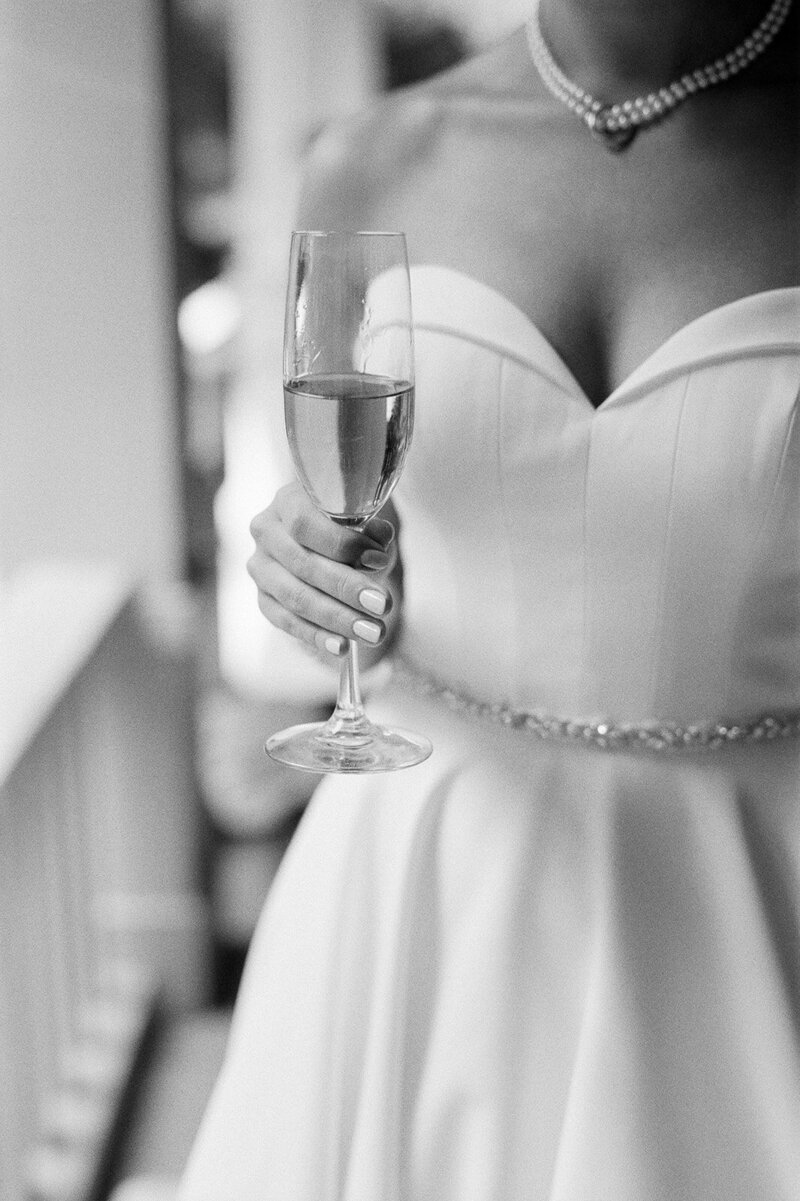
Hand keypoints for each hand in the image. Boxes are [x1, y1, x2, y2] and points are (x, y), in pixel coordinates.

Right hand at [247, 482, 398, 661]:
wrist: (333, 541)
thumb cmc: (352, 525)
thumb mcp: (368, 518)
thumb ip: (373, 528)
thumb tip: (379, 540)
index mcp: (287, 501)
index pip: (305, 523)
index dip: (343, 544)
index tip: (379, 560)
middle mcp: (266, 532)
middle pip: (303, 565)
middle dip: (347, 588)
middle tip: (382, 605)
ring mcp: (261, 567)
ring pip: (296, 598)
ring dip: (337, 618)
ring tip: (372, 631)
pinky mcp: (264, 598)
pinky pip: (287, 621)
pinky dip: (317, 635)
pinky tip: (342, 646)